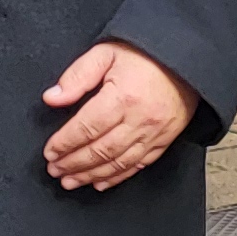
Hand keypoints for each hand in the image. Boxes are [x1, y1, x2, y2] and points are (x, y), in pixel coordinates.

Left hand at [44, 41, 196, 191]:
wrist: (186, 58)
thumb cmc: (145, 55)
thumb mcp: (106, 53)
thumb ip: (77, 75)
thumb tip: (52, 97)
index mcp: (122, 97)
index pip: (86, 128)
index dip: (65, 143)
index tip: (49, 152)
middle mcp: (139, 119)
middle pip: (100, 150)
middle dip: (73, 163)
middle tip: (55, 170)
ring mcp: (154, 133)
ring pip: (118, 162)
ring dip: (91, 175)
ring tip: (71, 181)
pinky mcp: (164, 140)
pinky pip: (139, 165)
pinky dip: (118, 177)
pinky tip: (101, 182)